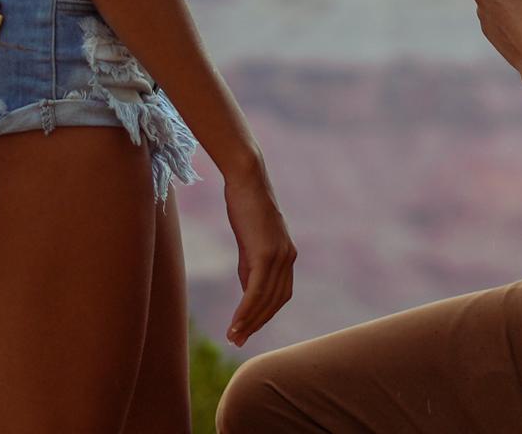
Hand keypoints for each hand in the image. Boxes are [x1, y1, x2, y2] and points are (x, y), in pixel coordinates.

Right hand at [223, 164, 295, 346]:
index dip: (265, 315)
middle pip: (275, 302)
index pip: (280, 295)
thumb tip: (248, 295)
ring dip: (249, 322)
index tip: (248, 329)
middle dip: (257, 324)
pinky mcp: (266, 253)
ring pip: (266, 300)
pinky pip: (256, 291)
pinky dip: (246, 310)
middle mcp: (288, 258)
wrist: (246, 180)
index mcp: (288, 255)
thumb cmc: (245, 206)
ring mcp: (280, 256)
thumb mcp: (250, 242)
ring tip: (233, 337)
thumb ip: (251, 267)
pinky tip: (235, 323)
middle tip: (237, 341)